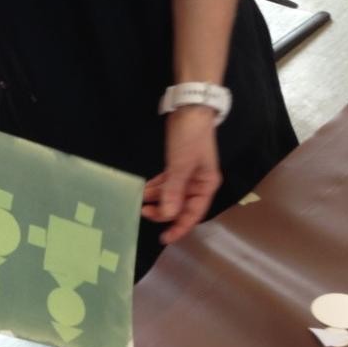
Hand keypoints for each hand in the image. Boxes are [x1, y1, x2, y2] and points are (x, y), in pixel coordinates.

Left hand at [141, 105, 221, 243]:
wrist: (189, 108)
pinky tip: (145, 190)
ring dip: (157, 199)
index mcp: (206, 185)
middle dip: (164, 212)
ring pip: (172, 195)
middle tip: (144, 212)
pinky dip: (157, 188)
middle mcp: (198, 183)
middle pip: (181, 206)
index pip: (193, 214)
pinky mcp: (178, 167)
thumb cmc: (190, 137)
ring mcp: (188, 175)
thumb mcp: (180, 166)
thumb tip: (168, 216)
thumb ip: (173, 192)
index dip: (179, 227)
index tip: (164, 238)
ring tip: (141, 200)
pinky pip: (167, 184)